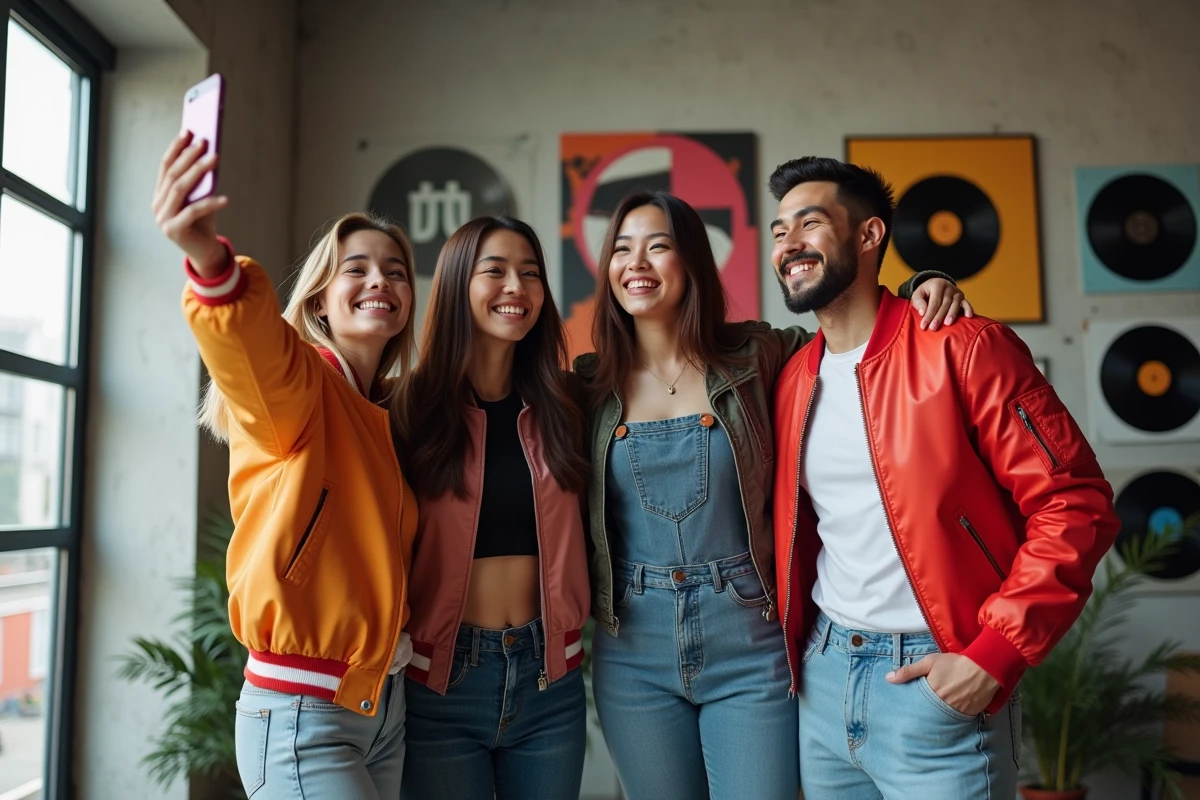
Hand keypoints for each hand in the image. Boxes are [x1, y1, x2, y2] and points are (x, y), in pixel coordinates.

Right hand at [151, 131, 228, 276]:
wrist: (205, 252)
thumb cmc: (204, 222)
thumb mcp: (201, 198)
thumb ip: (201, 182)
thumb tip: (210, 154)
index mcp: (160, 194)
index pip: (165, 166)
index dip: (176, 148)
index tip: (188, 131)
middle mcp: (157, 205)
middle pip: (172, 175)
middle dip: (189, 156)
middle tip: (205, 142)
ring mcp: (163, 219)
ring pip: (180, 189)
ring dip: (198, 171)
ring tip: (215, 158)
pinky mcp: (174, 231)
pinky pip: (193, 212)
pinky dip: (210, 203)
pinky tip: (225, 199)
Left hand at [886, 653, 998, 715]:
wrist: (984, 667)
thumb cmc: (955, 663)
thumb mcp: (929, 662)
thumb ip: (908, 671)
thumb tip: (888, 678)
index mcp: (932, 694)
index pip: (916, 707)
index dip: (911, 709)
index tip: (906, 711)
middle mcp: (944, 706)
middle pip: (928, 716)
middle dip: (923, 716)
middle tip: (917, 718)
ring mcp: (958, 712)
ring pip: (942, 720)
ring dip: (937, 718)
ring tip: (931, 717)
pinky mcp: (970, 714)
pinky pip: (957, 720)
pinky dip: (952, 718)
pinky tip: (948, 716)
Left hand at [910, 278, 973, 329]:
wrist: (937, 285)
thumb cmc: (926, 293)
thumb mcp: (918, 294)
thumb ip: (918, 302)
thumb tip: (923, 312)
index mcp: (937, 285)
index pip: (934, 302)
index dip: (929, 314)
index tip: (924, 326)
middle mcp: (949, 287)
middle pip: (944, 304)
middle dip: (938, 317)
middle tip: (933, 328)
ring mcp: (957, 292)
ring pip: (955, 304)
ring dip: (952, 314)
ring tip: (947, 324)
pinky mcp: (963, 298)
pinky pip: (966, 303)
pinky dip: (968, 309)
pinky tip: (968, 316)